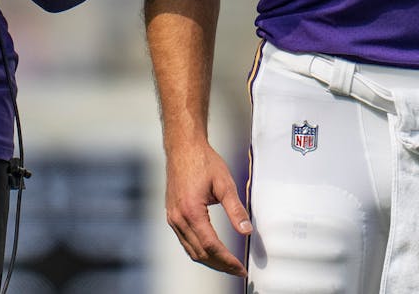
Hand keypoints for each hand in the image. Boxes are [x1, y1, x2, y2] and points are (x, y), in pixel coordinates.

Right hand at [163, 138, 251, 275]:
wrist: (183, 148)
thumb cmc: (202, 161)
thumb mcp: (224, 184)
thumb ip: (236, 209)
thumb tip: (246, 230)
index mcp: (191, 211)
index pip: (211, 245)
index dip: (227, 260)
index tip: (240, 267)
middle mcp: (178, 217)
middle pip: (200, 252)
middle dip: (220, 265)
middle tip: (237, 270)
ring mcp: (173, 218)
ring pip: (191, 250)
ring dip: (210, 261)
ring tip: (227, 264)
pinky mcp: (172, 215)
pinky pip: (185, 241)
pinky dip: (199, 251)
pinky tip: (211, 251)